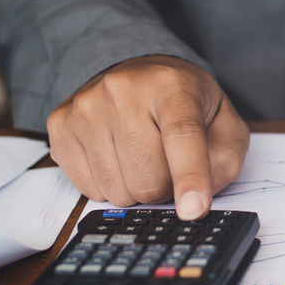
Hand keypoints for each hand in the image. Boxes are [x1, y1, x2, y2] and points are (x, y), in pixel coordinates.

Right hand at [46, 56, 250, 219]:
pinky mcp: (61, 124)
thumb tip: (197, 199)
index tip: (193, 210)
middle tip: (167, 162)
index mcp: (173, 86)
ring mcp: (87, 106)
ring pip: (117, 190)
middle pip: (148, 178)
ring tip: (141, 156)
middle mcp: (123, 90)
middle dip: (165, 187)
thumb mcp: (223, 123)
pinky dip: (109, 185)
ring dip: (136, 188)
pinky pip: (88, 188)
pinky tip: (116, 156)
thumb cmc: (185, 104)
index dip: (190, 177)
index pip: (182, 136)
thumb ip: (223, 159)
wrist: (137, 74)